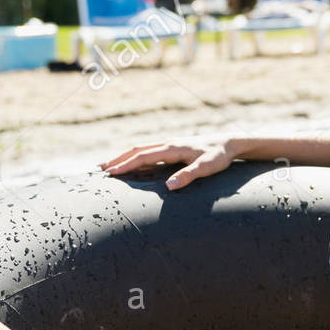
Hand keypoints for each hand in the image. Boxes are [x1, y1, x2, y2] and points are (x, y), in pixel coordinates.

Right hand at [99, 137, 236, 189]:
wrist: (228, 143)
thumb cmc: (218, 157)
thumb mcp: (207, 168)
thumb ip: (188, 176)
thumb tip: (169, 187)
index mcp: (172, 148)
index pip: (143, 156)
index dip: (126, 165)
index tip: (111, 173)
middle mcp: (168, 144)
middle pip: (137, 150)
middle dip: (118, 159)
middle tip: (100, 169)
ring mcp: (169, 144)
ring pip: (141, 149)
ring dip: (124, 157)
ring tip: (109, 165)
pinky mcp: (172, 148)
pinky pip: (149, 151)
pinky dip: (135, 157)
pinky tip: (131, 164)